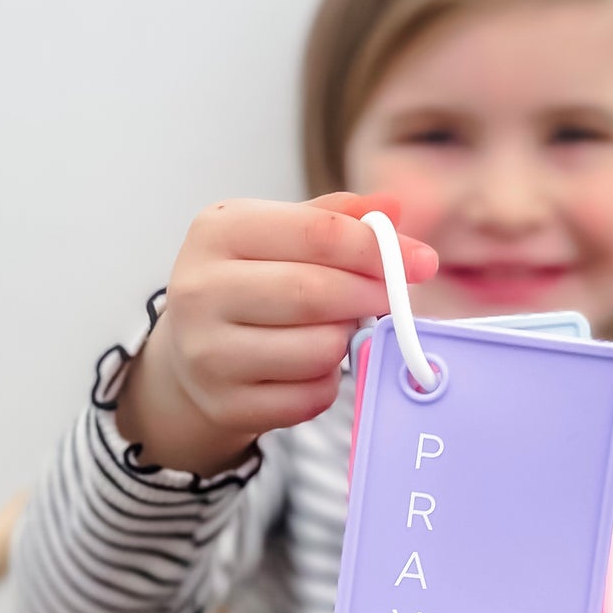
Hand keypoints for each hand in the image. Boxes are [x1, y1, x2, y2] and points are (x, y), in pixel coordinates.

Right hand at [116, 191, 437, 474]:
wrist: (190, 352)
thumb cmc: (249, 282)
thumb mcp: (278, 234)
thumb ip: (335, 218)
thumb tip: (393, 207)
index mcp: (218, 231)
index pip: (317, 233)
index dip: (378, 249)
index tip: (422, 262)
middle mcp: (200, 290)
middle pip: (317, 293)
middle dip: (370, 297)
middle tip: (391, 300)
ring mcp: (208, 353)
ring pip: (319, 350)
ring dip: (346, 342)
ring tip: (336, 329)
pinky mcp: (226, 405)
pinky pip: (310, 397)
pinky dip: (327, 383)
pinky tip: (312, 366)